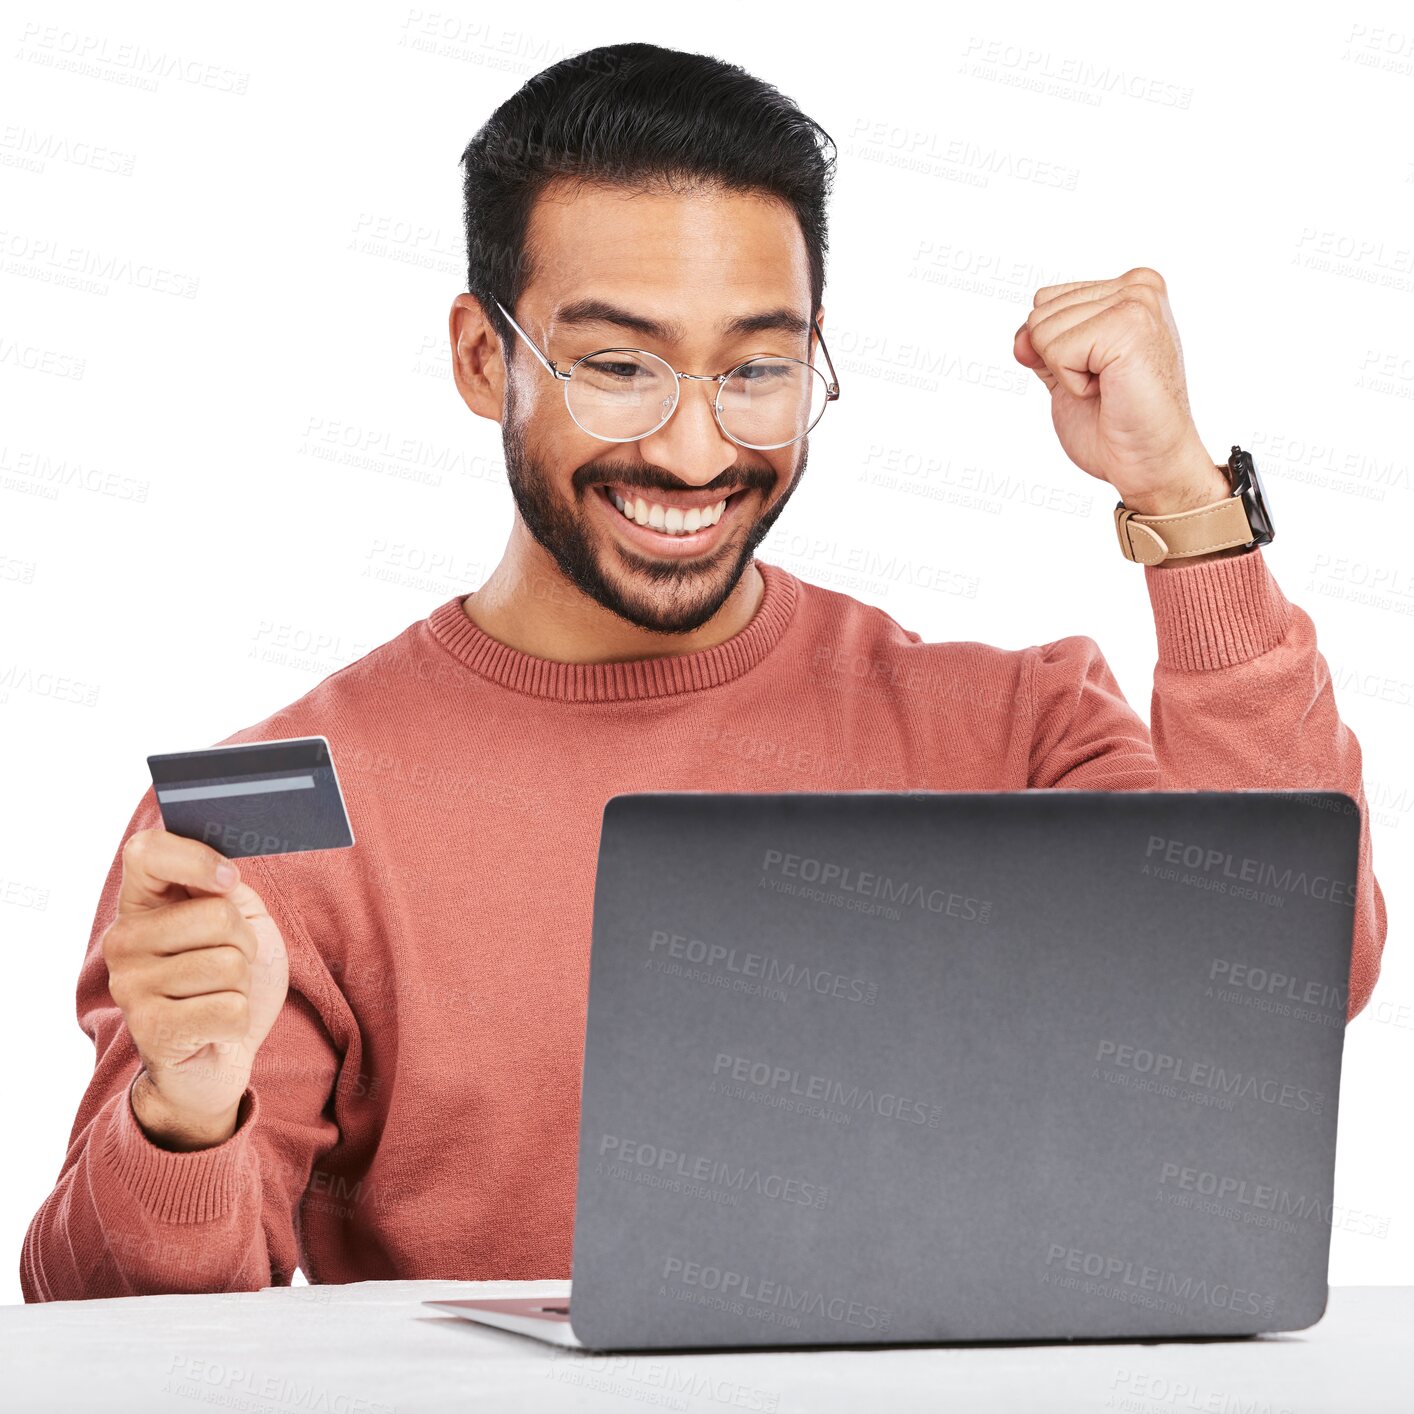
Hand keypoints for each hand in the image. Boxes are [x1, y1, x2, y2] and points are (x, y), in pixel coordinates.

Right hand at [102, 829, 288, 1148]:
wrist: (222, 1056)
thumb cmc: (231, 980)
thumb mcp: (240, 920)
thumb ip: (226, 887)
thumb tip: (222, 869)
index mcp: (142, 905)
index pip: (146, 851)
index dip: (196, 858)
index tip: (229, 879)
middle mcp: (124, 942)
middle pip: (217, 915)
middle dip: (244, 942)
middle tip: (230, 964)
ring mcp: (131, 987)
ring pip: (229, 964)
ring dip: (242, 984)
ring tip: (219, 995)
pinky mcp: (151, 1031)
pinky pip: (229, 1007)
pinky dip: (240, 1018)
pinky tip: (216, 1027)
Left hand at [1013, 267, 1229, 516]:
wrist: (1150, 462)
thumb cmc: (1115, 424)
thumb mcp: (1065, 373)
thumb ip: (1040, 346)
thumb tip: (1021, 339)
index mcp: (1128, 288)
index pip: (1045, 301)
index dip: (1052, 349)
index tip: (1097, 373)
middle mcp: (1138, 286)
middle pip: (1040, 312)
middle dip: (1058, 361)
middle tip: (1104, 384)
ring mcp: (1138, 302)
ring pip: (1043, 330)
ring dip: (1067, 373)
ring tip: (1110, 387)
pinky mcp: (1130, 326)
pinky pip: (1057, 350)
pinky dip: (1072, 383)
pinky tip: (1110, 390)